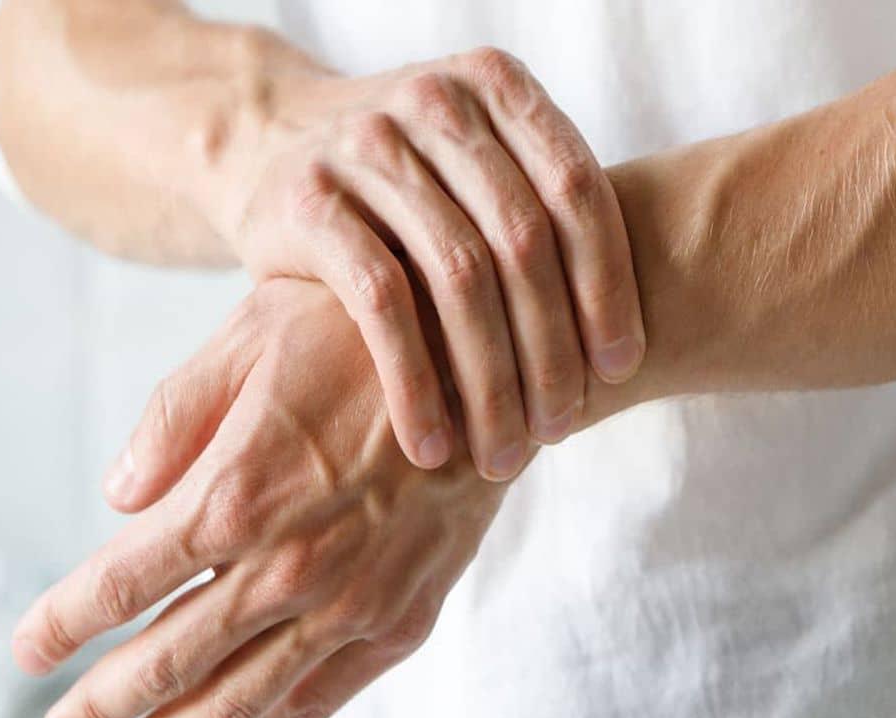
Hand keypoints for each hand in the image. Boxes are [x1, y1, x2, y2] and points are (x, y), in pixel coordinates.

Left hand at [14, 280, 513, 717]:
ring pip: (246, 697)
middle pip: (171, 660)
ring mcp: (355, 600)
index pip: (120, 583)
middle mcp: (292, 565)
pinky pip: (326, 692)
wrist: (493, 352)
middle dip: (104, 705)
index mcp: (239, 492)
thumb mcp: (252, 339)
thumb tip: (118, 497)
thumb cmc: (365, 334)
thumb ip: (174, 419)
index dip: (62, 623)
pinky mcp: (407, 613)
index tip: (27, 649)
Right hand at [197, 46, 644, 479]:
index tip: (622, 368)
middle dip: (552, 350)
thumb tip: (628, 338)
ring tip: (504, 452)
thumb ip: (543, 212)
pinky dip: (415, 383)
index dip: (609, 286)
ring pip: (459, 278)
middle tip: (562, 426)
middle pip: (525, 242)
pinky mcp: (308, 201)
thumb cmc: (405, 178)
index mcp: (497, 87)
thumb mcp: (476, 164)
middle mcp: (436, 103)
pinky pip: (382, 305)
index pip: (578, 190)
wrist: (266, 138)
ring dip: (490, 382)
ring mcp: (366, 145)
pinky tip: (432, 442)